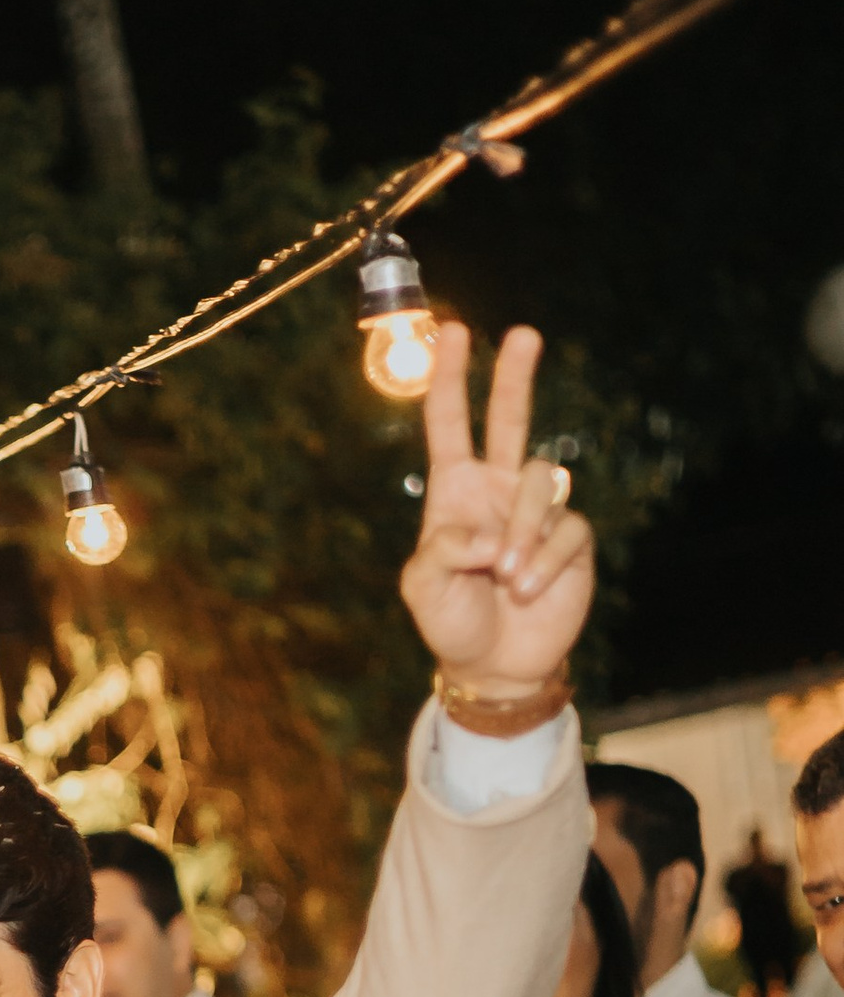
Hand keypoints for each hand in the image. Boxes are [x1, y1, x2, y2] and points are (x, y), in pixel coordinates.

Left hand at [400, 323, 593, 698]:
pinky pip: (566, 531)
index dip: (452, 380)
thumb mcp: (424, 588)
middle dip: (515, 376)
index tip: (455, 332)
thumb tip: (486, 533)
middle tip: (523, 334)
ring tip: (506, 578)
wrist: (495, 664)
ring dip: (523, 531)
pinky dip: (543, 563)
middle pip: (511, 420)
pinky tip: (527, 590)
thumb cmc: (453, 621)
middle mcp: (499, 491)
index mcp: (455, 491)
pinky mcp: (572, 540)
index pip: (452, 425)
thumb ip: (441, 552)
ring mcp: (538, 512)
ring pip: (542, 483)